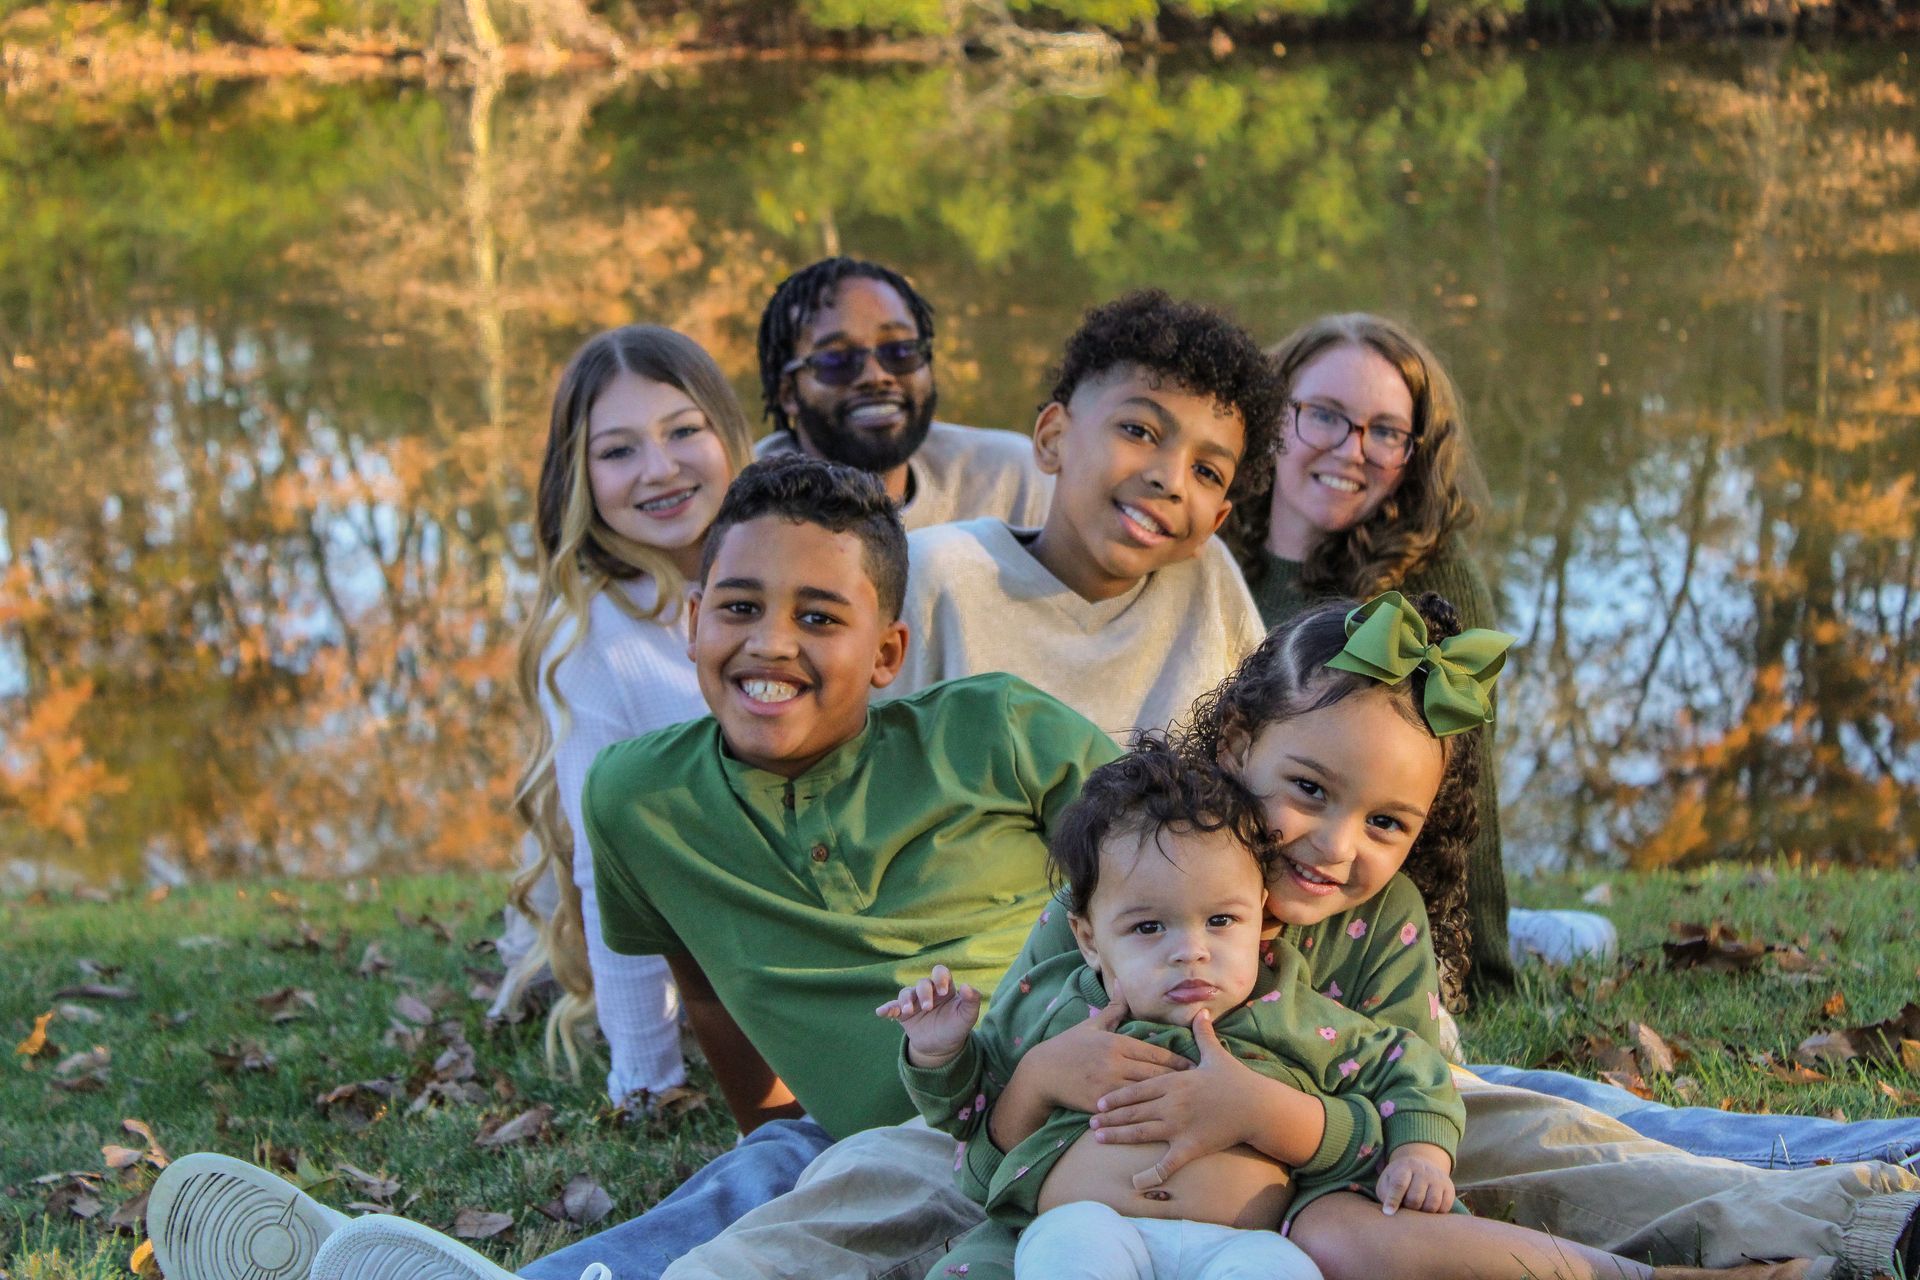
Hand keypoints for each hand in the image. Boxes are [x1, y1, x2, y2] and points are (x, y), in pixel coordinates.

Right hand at [876, 965, 980, 1067]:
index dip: (940, 978)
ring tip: (908, 1011)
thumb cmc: (956, 1028)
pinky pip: (892, 1007)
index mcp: (944, 988)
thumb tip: (967, 986)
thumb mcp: (967, 1017)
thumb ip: (972, 1001)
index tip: (943, 992)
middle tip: (928, 1008)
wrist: (942, 1048)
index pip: (940, 972)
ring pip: (906, 992)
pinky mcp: (903, 1014)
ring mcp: (914, 1002)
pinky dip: (887, 1008)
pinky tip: (881, 1012)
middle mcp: (928, 992)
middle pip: (922, 983)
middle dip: (924, 993)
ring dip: (905, 1000)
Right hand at [1017, 995, 1191, 1113]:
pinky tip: (1160, 1117)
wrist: (1041, 1073)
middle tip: (1200, 1087)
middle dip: (1178, 1081)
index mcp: (1116, 1042)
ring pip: (1145, 1092)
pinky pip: (1127, 1108)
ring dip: (1166, 1098)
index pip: (1155, 1053)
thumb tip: (1122, 981)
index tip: (1195, 1067)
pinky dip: (1144, 1111)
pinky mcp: (1099, 1102)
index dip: (1178, 1061)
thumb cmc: (1069, 1046)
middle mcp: (1114, 1062)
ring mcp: (1107, 1084)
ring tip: (1186, 1104)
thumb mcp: (1092, 1025)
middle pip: (1155, 1074)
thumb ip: (1114, 1007)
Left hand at [1080, 1009, 1256, 1188]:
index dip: (1117, 1096)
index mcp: (1174, 1081)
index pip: (1137, 1088)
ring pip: (1141, 1132)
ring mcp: (1179, 1125)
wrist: (1256, 1106)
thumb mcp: (1215, 1054)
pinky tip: (1134, 1183)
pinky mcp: (1190, 1146)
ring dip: (1118, 1136)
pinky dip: (1150, 1174)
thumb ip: (1202, 1034)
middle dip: (1110, 1116)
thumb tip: (1201, 1011)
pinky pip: (1167, 1163)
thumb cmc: (1236, 1080)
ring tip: (1098, 1138)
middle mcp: (1172, 1103)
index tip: (1099, 1101)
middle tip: (1090, 1121)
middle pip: (1134, 1110)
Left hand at [1377, 1142, 1454, 1214]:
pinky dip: (1435, 1214)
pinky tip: (1427, 1211)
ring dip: (1422, 1213)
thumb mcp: (1387, 1181)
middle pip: (1415, 1197)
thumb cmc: (1399, 1180)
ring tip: (1416, 1210)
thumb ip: (1385, 1194)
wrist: (1420, 1166)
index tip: (1388, 1212)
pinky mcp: (1449, 1188)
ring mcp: (1438, 1178)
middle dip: (1408, 1207)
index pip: (1399, 1184)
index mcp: (1405, 1166)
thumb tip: (1390, 1212)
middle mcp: (1423, 1170)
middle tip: (1405, 1207)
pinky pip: (1444, 1208)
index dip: (1393, 1200)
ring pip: (1432, 1204)